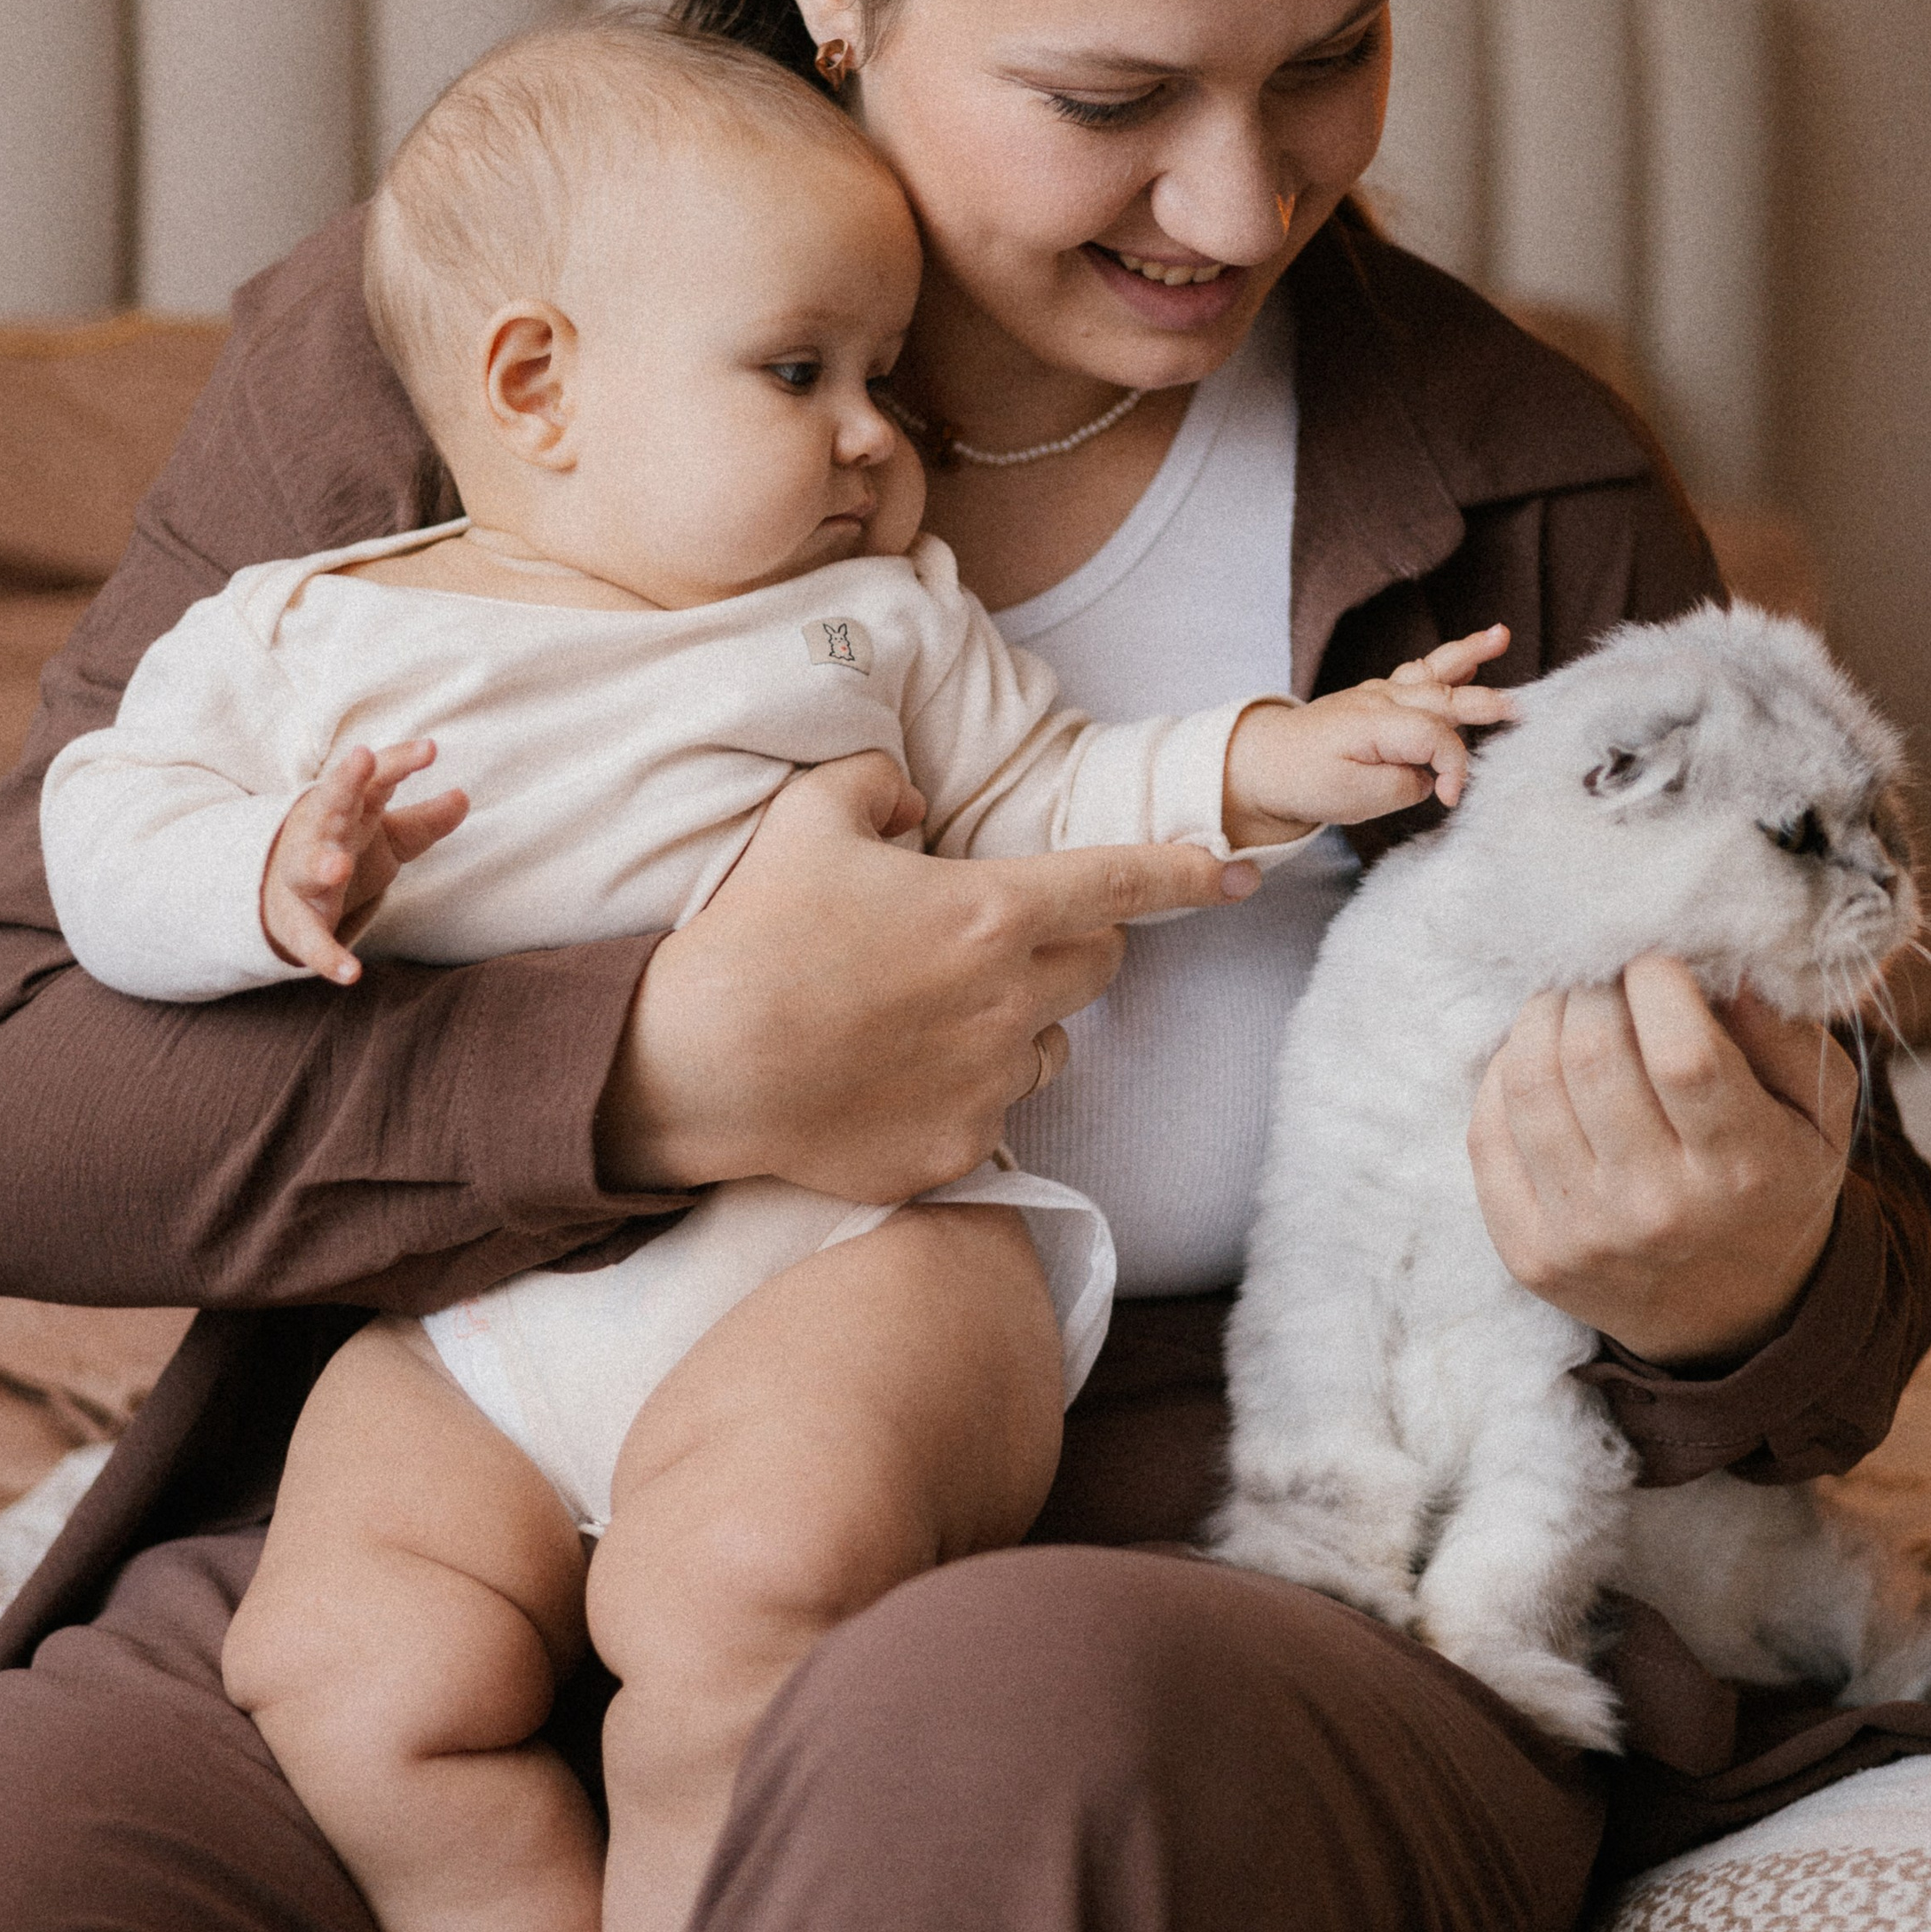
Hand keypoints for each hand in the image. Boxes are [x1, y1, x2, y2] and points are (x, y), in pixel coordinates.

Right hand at [260, 740, 469, 984]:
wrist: (276, 893)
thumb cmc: (341, 850)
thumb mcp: (384, 834)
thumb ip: (424, 820)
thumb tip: (464, 795)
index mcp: (347, 809)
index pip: (373, 779)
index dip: (398, 762)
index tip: (430, 749)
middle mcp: (321, 835)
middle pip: (330, 803)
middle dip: (343, 782)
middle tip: (361, 757)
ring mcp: (304, 878)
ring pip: (307, 868)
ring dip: (320, 866)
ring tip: (335, 867)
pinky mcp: (298, 923)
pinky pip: (310, 940)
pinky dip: (327, 957)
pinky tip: (351, 975)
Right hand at [597, 750, 1254, 1197]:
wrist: (697, 1066)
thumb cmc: (752, 933)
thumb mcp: (806, 818)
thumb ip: (876, 783)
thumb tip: (914, 798)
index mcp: (990, 911)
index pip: (1121, 883)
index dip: (1186, 872)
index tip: (1233, 873)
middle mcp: (1008, 1000)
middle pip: (1098, 966)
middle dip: (1074, 943)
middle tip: (1003, 937)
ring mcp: (987, 1082)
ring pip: (1051, 1045)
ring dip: (1020, 1023)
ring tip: (935, 1016)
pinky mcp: (956, 1148)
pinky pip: (994, 1112)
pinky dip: (964, 1090)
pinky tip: (895, 1078)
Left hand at [1223, 625, 1516, 844]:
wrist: (1262, 763)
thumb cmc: (1304, 781)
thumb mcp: (1354, 799)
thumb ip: (1403, 785)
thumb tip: (1433, 776)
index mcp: (1377, 723)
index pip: (1438, 738)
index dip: (1455, 768)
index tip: (1452, 798)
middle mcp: (1383, 700)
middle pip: (1446, 698)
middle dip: (1487, 704)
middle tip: (1523, 711)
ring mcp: (1381, 693)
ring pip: (1435, 672)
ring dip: (1471, 656)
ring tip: (1501, 636)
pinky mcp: (1380, 697)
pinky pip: (1422, 672)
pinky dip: (1451, 662)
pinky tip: (1478, 655)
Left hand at [1467, 958, 1856, 1363]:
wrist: (1731, 1319)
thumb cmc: (1776, 1186)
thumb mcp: (1821, 1117)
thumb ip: (1786, 1035)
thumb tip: (1724, 968)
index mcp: (1744, 1168)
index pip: (1682, 1055)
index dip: (1656, 983)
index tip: (1652, 958)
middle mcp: (1659, 1209)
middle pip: (1593, 1057)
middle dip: (1592, 988)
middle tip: (1603, 973)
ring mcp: (1584, 1235)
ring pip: (1528, 1084)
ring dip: (1540, 1017)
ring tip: (1567, 1004)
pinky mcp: (1528, 1253)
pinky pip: (1487, 1134)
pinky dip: (1502, 1077)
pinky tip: (1535, 1061)